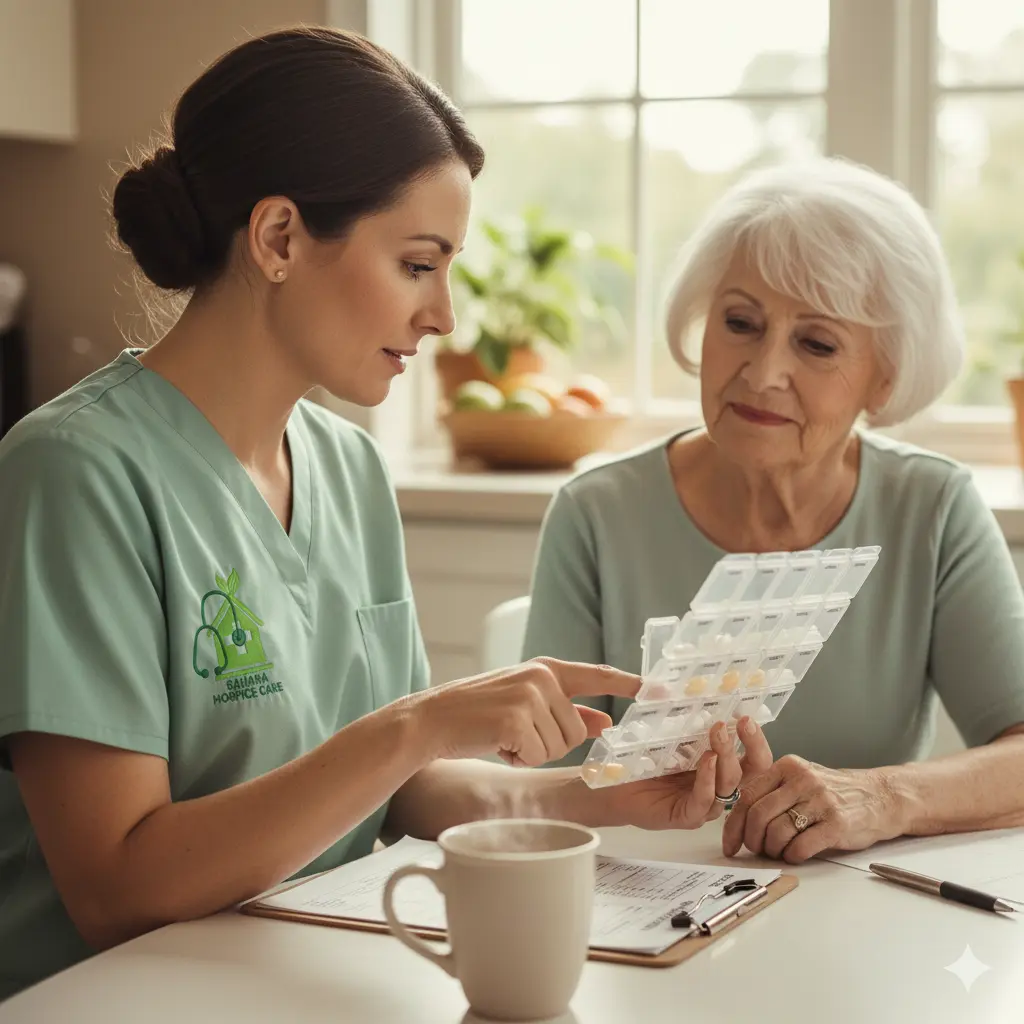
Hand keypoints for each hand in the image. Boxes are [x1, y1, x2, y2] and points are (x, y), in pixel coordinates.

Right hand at [415, 657, 639, 766]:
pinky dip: (518, 759)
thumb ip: (568, 709)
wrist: (434, 718)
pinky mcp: (516, 719)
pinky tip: (497, 744)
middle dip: (551, 742)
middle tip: (518, 734)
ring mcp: (530, 696)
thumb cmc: (480, 712)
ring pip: (559, 746)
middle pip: (578, 730)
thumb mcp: (527, 702)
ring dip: (533, 751)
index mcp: (548, 668)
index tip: (659, 691)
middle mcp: (542, 677)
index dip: (631, 683)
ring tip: (505, 736)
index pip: (599, 674)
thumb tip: (607, 722)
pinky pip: (537, 756)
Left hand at [582, 717, 773, 830]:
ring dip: (727, 758)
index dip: (755, 736)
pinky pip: (704, 802)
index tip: (749, 713)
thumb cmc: (642, 759)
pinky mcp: (685, 816)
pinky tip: (706, 761)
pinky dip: (707, 780)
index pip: (752, 755)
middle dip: (753, 746)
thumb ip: (687, 720)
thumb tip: (698, 688)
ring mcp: (704, 803)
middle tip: (741, 722)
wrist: (612, 786)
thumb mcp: (670, 733)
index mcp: (719, 765)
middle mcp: (718, 785)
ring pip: (730, 786)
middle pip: (752, 772)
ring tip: (717, 734)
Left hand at [721, 755, 901, 862]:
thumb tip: (738, 821)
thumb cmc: (834, 792)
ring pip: (777, 832)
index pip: (747, 796)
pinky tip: (796, 854)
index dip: (733, 825)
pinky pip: (801, 846)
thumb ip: (772, 792)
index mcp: (787, 766)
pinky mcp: (836, 823)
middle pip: (758, 815)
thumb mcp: (800, 780)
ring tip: (779, 851)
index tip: (730, 844)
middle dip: (752, 840)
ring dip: (772, 850)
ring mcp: (820, 801)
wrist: (879, 797)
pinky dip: (792, 856)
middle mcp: (801, 780)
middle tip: (757, 850)